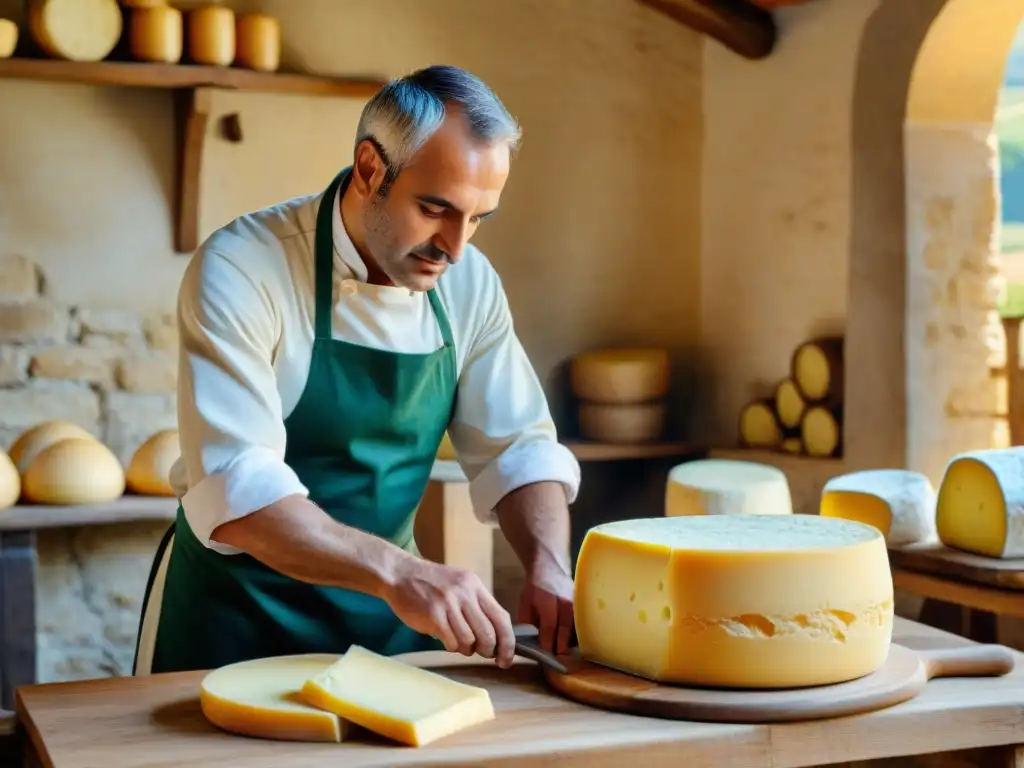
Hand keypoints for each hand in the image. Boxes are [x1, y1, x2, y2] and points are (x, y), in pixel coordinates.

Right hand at [384, 558, 516, 667]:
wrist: (400, 574)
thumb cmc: (431, 584)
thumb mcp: (459, 585)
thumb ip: (476, 605)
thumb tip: (495, 637)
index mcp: (475, 586)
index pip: (501, 618)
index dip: (508, 642)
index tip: (506, 659)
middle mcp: (465, 593)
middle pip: (488, 633)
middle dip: (487, 650)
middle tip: (480, 652)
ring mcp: (449, 603)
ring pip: (469, 641)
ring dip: (466, 649)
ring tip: (457, 642)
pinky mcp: (433, 614)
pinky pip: (451, 642)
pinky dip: (451, 647)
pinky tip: (445, 639)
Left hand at [517, 556, 574, 654]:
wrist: (550, 568)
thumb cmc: (535, 589)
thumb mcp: (525, 603)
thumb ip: (528, 622)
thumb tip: (531, 643)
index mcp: (547, 600)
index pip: (549, 624)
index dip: (548, 640)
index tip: (546, 654)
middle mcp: (564, 600)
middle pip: (565, 627)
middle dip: (561, 644)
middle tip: (559, 660)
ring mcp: (575, 601)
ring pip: (576, 625)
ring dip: (572, 640)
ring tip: (568, 655)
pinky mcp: (581, 604)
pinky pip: (581, 621)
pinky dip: (578, 633)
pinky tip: (575, 644)